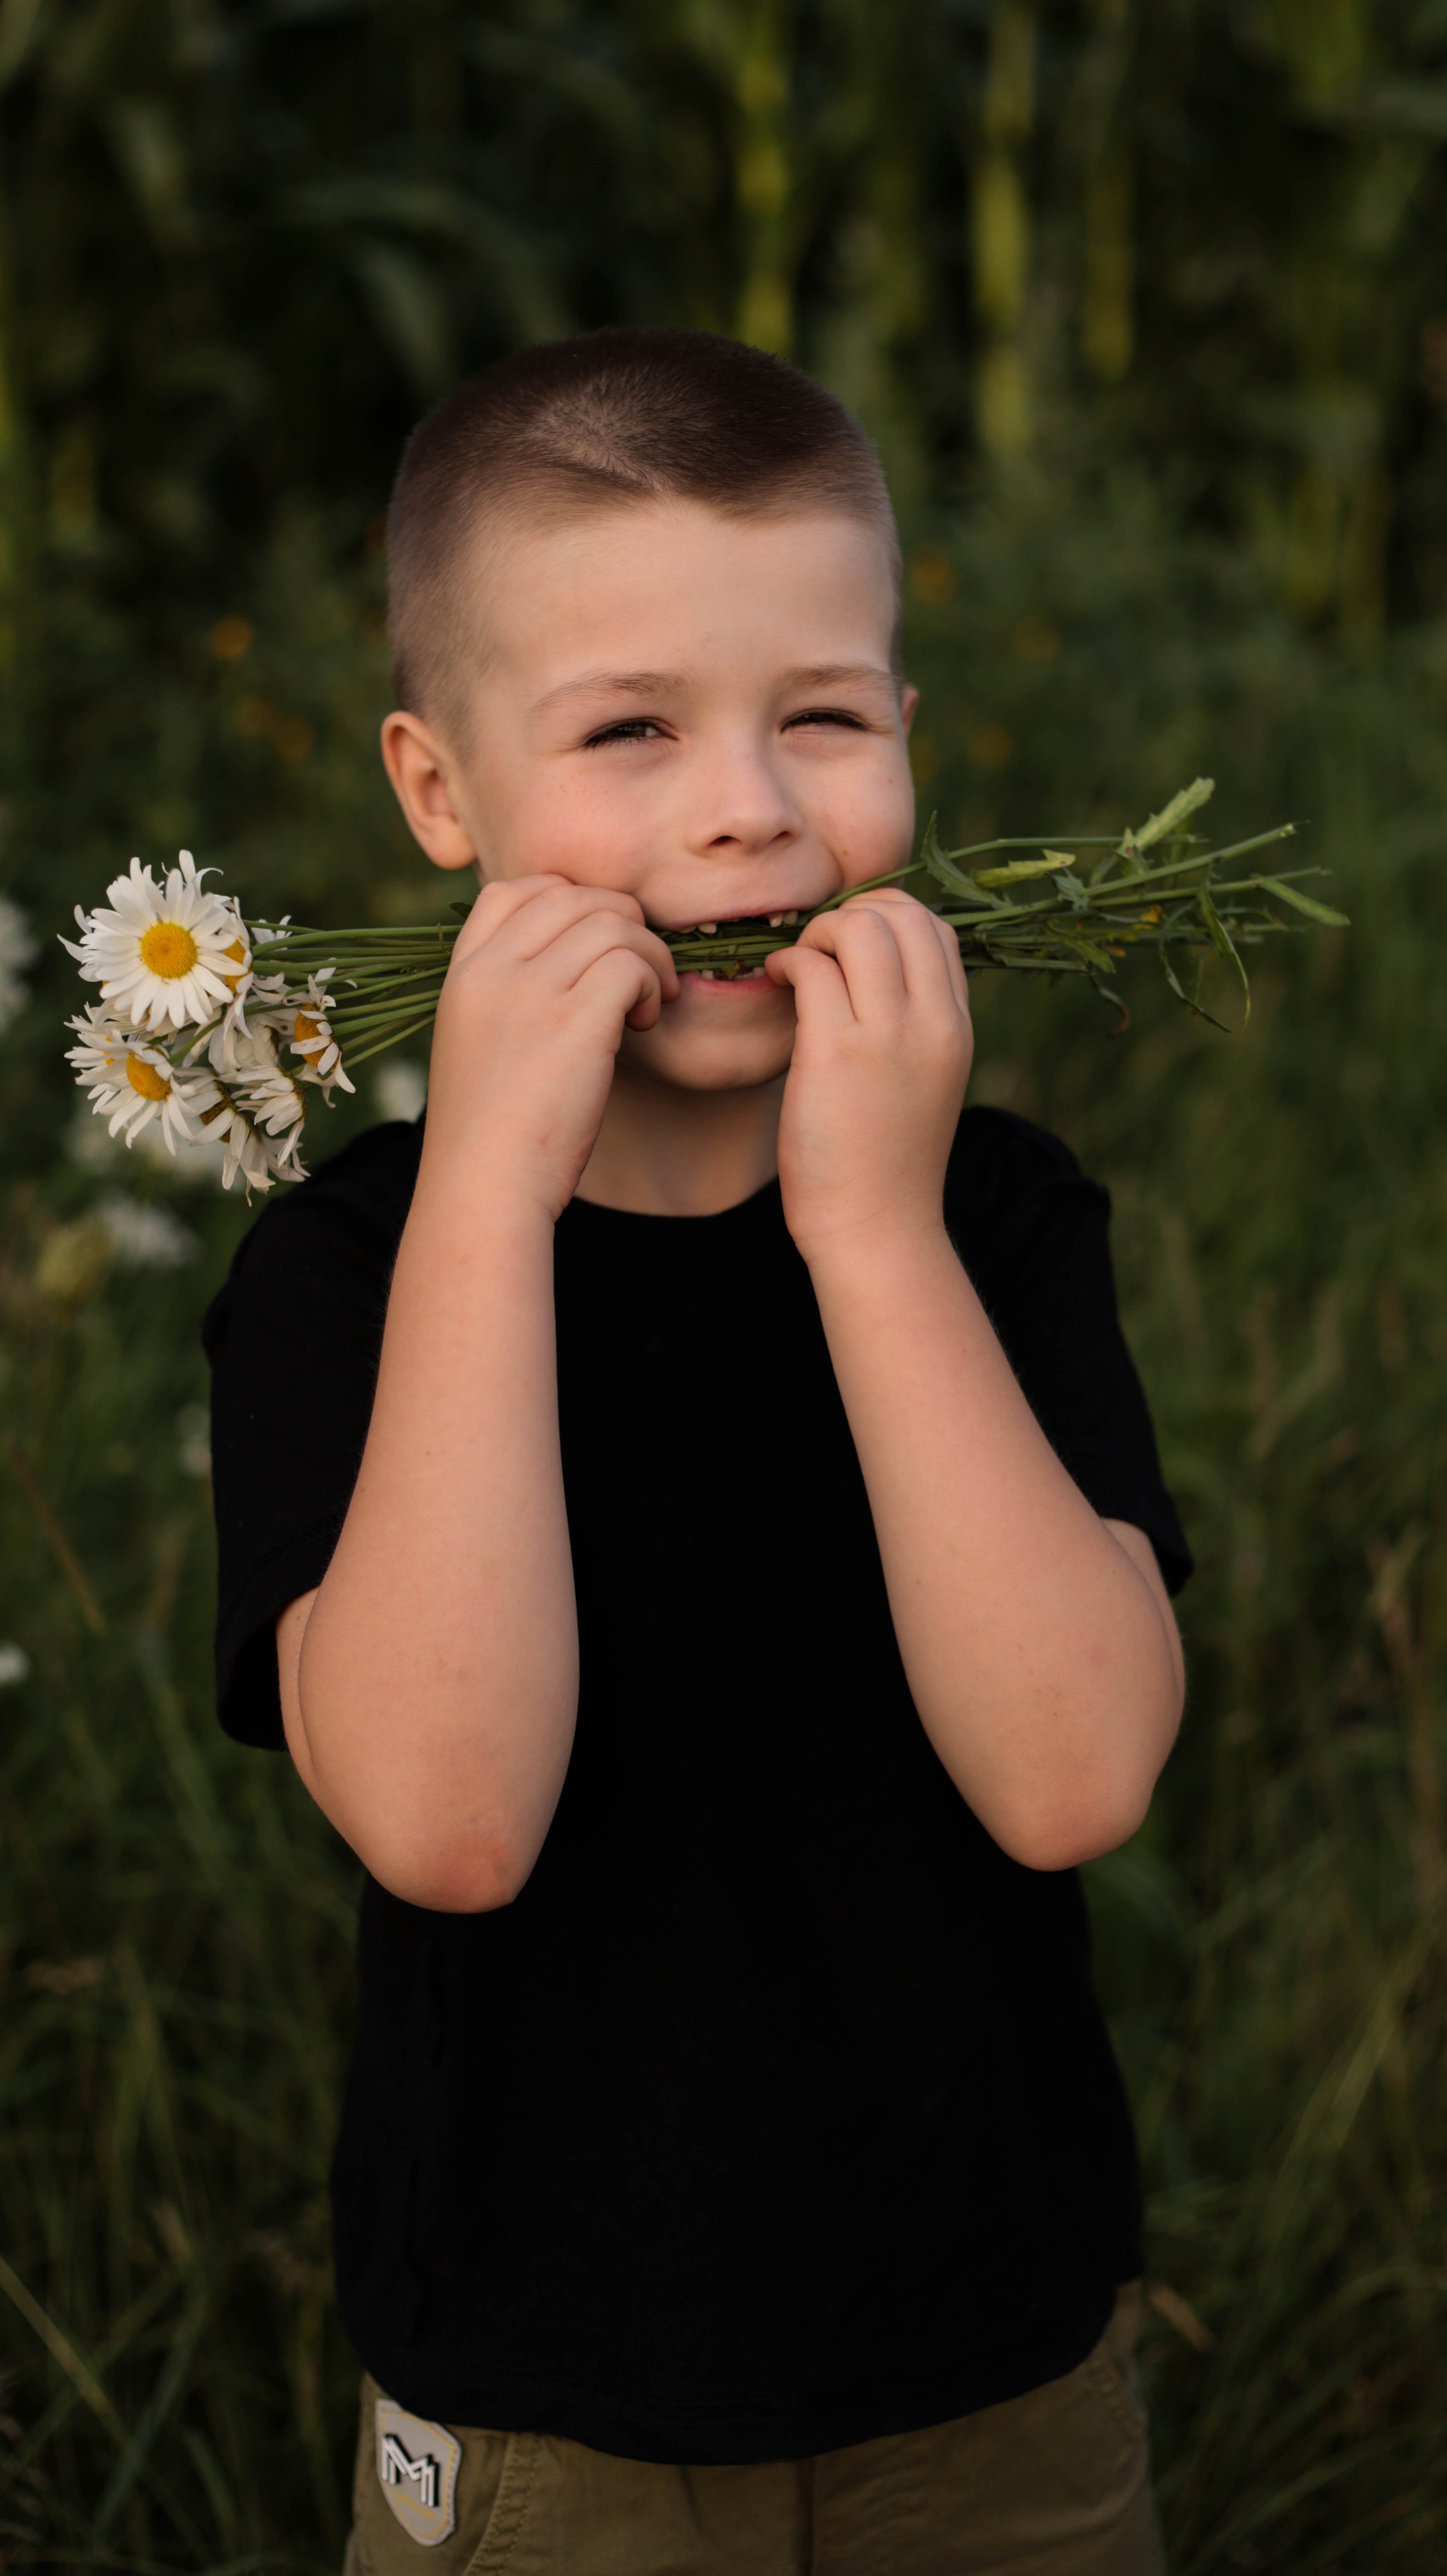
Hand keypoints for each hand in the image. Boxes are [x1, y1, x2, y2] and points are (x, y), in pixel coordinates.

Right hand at [420, 875, 678, 1220]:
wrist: (484, 1188)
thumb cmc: (490, 1135)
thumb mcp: (477, 1047)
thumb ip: (507, 998)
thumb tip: (567, 964)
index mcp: (463, 974)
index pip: (515, 889)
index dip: (568, 903)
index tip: (592, 950)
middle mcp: (493, 971)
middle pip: (575, 897)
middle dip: (621, 926)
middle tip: (634, 976)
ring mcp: (531, 991)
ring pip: (613, 924)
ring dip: (647, 957)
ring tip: (646, 1004)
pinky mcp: (575, 1021)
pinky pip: (632, 963)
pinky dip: (653, 985)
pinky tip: (642, 1024)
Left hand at [767, 890, 971, 1263]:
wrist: (876, 1227)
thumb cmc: (888, 1160)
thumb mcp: (926, 1081)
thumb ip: (916, 1023)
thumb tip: (876, 970)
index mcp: (957, 1027)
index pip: (936, 930)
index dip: (888, 918)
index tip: (851, 947)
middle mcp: (932, 1023)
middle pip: (901, 915)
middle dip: (851, 914)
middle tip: (820, 950)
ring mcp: (887, 1036)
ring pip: (857, 928)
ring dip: (818, 933)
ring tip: (799, 966)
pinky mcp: (835, 1054)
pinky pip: (811, 968)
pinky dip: (788, 962)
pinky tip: (777, 982)